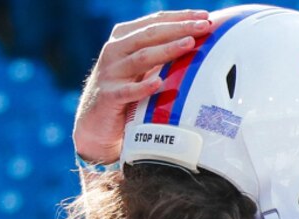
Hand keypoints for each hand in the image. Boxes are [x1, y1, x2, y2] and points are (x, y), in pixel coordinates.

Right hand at [73, 10, 212, 164]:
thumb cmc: (125, 90)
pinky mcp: (109, 96)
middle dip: (179, 28)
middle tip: (203, 26)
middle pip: (150, 34)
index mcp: (123, 38)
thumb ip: (159, 53)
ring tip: (189, 44)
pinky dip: (144, 86)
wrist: (94, 122)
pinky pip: (128, 91)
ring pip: (141, 57)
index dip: (179, 17)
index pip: (154, 22)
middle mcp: (114, 51)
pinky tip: (159, 82)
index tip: (204, 15)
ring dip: (167, 50)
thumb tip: (197, 42)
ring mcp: (110, 73)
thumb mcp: (140, 68)